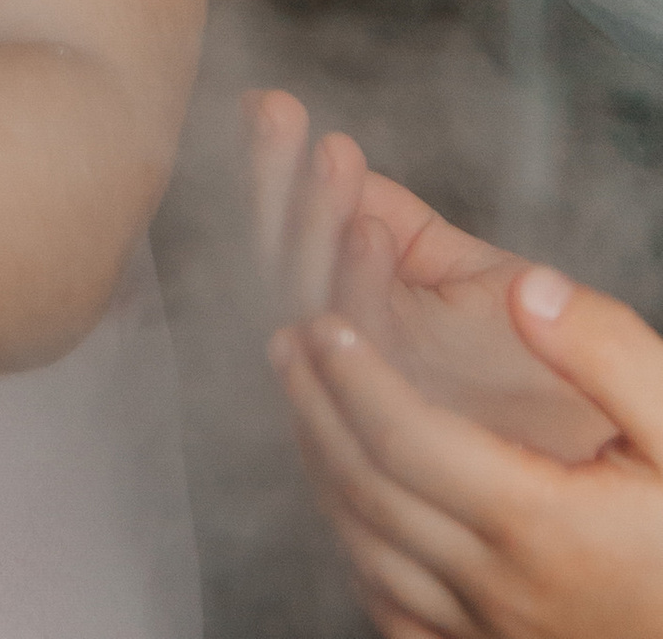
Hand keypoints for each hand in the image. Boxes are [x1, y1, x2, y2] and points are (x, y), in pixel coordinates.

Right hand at [250, 93, 611, 462]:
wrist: (604, 416)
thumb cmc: (534, 344)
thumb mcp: (453, 264)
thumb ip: (386, 212)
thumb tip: (323, 145)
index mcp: (348, 305)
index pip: (288, 231)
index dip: (271, 169)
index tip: (267, 105)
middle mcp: (344, 346)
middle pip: (281, 261)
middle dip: (273, 182)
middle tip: (276, 115)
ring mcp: (365, 384)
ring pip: (310, 297)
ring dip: (315, 220)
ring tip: (331, 155)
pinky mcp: (401, 419)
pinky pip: (366, 345)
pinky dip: (363, 282)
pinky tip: (369, 230)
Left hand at [273, 274, 662, 638]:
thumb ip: (604, 350)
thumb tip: (526, 289)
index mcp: (542, 523)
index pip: (406, 439)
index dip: (353, 374)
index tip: (320, 320)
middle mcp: (506, 590)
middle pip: (372, 493)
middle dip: (318, 410)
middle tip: (289, 345)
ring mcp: (498, 637)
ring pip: (371, 555)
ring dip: (325, 474)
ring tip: (304, 406)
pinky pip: (398, 617)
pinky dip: (359, 555)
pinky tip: (351, 510)